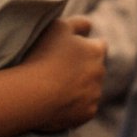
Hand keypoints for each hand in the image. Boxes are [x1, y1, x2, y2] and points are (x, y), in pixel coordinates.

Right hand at [26, 16, 106, 130]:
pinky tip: (56, 101)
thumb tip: (89, 27)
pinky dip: (74, 104)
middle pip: (95, 68)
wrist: (35, 93)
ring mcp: (95, 95)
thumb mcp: (59, 26)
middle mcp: (100, 73)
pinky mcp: (88, 113)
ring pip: (90, 88)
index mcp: (96, 51)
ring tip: (54, 86)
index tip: (69, 49)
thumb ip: (78, 23)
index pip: (99, 45)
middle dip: (83, 68)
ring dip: (79, 86)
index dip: (85, 46)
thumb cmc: (44, 55)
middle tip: (59, 68)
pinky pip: (84, 107)